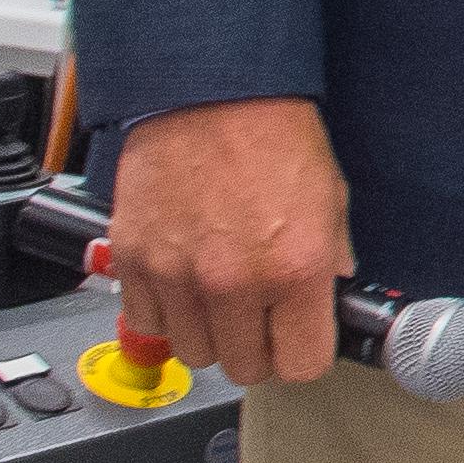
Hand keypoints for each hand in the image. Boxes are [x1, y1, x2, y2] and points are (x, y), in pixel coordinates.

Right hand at [111, 94, 353, 383]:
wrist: (207, 94)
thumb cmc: (271, 135)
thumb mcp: (330, 199)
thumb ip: (329, 259)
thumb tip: (329, 298)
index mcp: (293, 270)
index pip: (302, 365)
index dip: (304, 355)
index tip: (299, 341)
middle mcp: (232, 282)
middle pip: (242, 368)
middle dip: (257, 349)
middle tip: (261, 320)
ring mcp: (176, 276)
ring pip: (191, 353)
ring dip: (208, 334)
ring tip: (220, 299)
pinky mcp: (133, 262)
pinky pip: (146, 321)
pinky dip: (164, 312)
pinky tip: (183, 283)